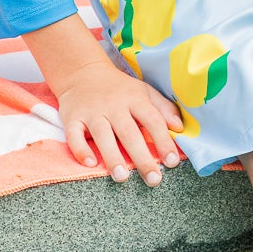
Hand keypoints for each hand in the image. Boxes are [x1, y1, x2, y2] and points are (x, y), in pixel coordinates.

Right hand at [57, 59, 183, 185]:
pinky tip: (90, 163)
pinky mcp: (72, 117)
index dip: (164, 141)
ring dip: (112, 157)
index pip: (153, 120)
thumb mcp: (144, 92)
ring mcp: (92, 112)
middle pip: (129, 133)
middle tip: (153, 179)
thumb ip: (163, 109)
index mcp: (135, 99)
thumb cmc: (119, 88)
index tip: (172, 161)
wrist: (82, 72)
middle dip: (142, 157)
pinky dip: (80, 148)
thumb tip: (180, 128)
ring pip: (102, 135)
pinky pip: (74, 134)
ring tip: (122, 177)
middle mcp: (114, 105)